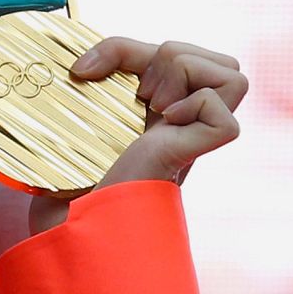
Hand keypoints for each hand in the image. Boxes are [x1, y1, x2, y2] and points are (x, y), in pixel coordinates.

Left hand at [27, 39, 247, 232]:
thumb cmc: (60, 203)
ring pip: (232, 76)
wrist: (60, 244)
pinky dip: (197, 104)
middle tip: (137, 92)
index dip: (126, 48)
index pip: (173, 58)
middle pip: (218, 62)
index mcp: (154, 122)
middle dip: (172, 53)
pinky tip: (164, 122)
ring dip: (185, 71)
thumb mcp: (69, 133)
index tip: (82, 72)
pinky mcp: (187, 160)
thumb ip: (83, 102)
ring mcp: (187, 144)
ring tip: (151, 104)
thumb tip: (73, 63)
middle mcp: (178, 130)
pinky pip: (226, 117)